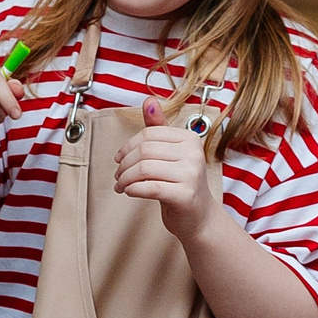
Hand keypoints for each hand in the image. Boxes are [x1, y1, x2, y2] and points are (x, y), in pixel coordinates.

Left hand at [112, 103, 212, 237]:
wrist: (199, 217)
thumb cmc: (181, 183)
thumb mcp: (171, 153)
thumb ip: (159, 128)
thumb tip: (149, 101)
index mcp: (190, 138)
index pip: (148, 134)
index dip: (127, 146)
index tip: (118, 158)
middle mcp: (194, 154)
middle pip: (144, 151)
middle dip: (124, 164)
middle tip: (118, 175)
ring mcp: (192, 174)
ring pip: (144, 169)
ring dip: (125, 178)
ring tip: (121, 185)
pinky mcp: (185, 195)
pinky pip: (149, 187)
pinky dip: (133, 189)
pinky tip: (129, 192)